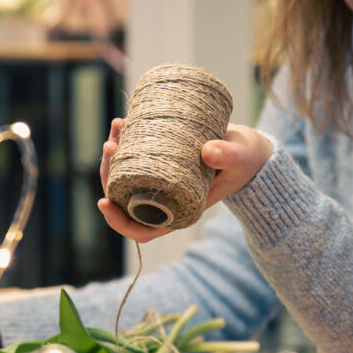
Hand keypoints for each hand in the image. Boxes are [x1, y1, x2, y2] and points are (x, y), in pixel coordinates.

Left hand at [97, 120, 272, 241]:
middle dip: (109, 173)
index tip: (103, 201)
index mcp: (179, 212)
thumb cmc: (245, 161)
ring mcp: (159, 181)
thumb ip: (227, 156)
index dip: (118, 221)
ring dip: (115, 153)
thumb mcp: (240, 159)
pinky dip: (126, 141)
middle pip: (124, 198)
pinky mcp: (159, 162)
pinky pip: (134, 157)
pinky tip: (123, 122)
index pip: (141, 230)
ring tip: (117, 126)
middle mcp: (164, 200)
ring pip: (124, 176)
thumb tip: (208, 151)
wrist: (249, 149)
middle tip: (111, 145)